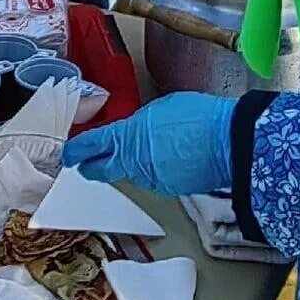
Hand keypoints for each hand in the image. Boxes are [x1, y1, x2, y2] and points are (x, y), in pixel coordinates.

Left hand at [62, 93, 233, 196]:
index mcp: (127, 136)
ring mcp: (152, 179)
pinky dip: (157, 170)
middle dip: (94, 166)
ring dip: (134, 164)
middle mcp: (134, 163)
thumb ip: (138, 124)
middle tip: (88, 163)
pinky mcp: (170, 189)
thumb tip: (134, 133)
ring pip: (133, 173)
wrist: (231, 141)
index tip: (68, 154)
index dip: (77, 151)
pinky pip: (155, 179)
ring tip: (152, 149)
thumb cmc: (199, 118)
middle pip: (104, 169)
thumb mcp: (160, 109)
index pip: (91, 146)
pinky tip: (172, 158)